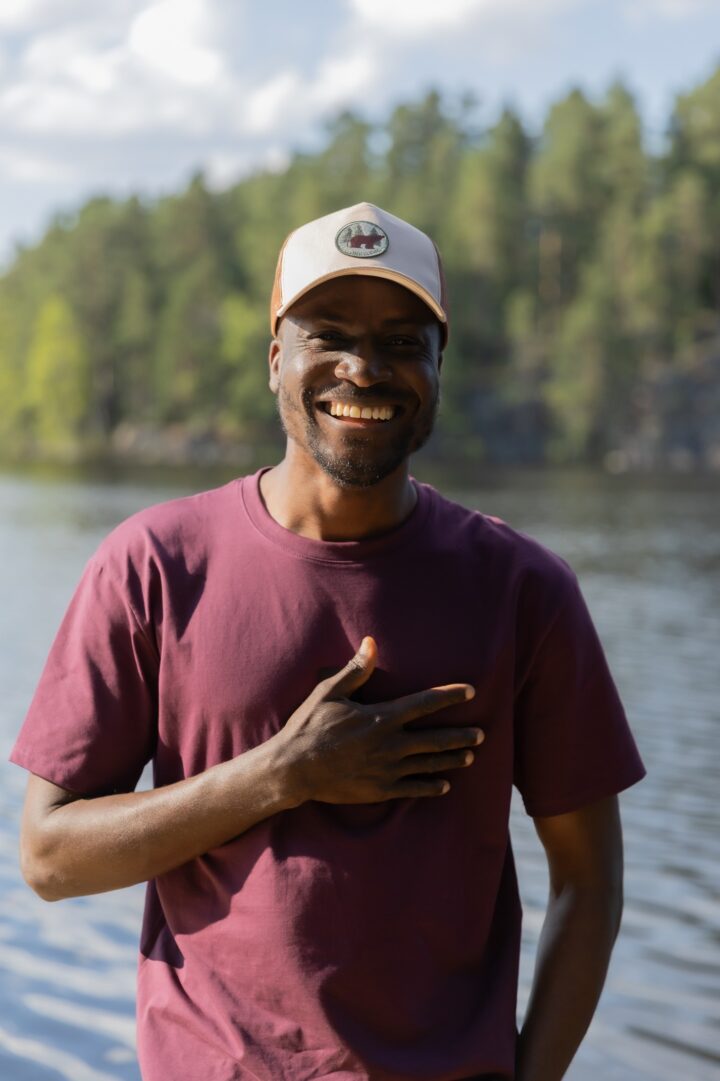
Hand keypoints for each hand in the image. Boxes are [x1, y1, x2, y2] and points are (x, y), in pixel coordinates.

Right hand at [272, 636, 483, 804]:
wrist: (293, 769)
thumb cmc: (308, 726)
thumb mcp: (329, 692)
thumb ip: (355, 670)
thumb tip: (372, 642)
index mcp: (381, 718)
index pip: (424, 704)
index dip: (449, 697)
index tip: (470, 692)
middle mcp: (390, 744)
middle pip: (435, 738)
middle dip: (460, 735)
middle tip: (481, 734)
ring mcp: (386, 770)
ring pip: (428, 764)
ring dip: (451, 759)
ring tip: (470, 756)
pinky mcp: (379, 790)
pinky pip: (412, 789)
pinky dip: (431, 787)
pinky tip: (445, 786)